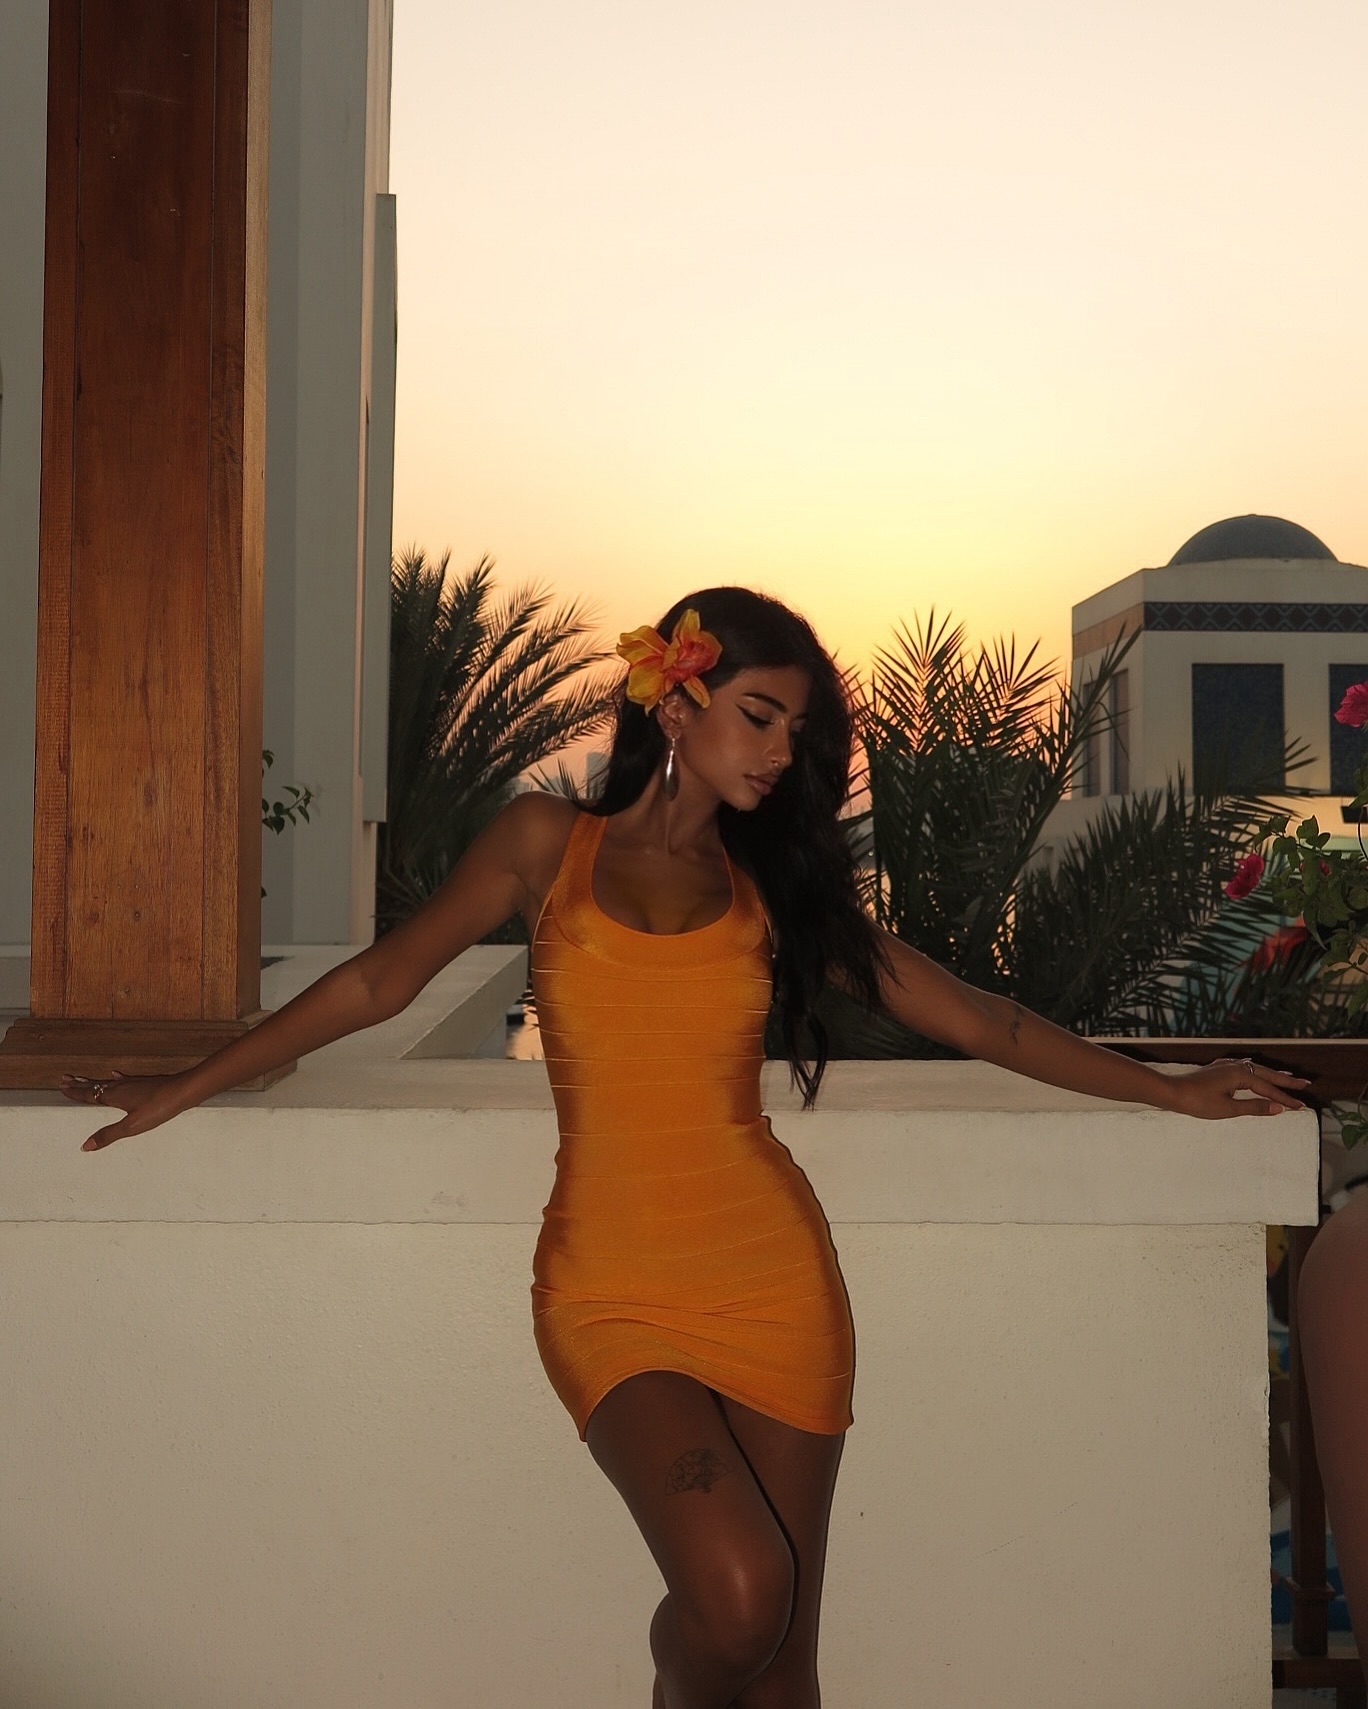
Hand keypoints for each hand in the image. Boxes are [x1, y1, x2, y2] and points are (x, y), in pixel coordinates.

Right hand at [60, 1071, 188, 1150]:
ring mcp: (134, 1083)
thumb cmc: (159, 1108)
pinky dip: (117, 1077)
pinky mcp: (146, 1082)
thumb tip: (85, 1146)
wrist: (184, 1090)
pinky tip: (116, 1074)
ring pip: (109, 1081)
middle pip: (96, 1085)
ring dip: (94, 1081)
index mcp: (115, 1096)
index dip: (76, 1092)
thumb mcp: (132, 1126)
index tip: (62, 1086)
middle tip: (65, 1078)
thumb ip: (108, 1135)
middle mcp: (121, 1086)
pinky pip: (125, 1078)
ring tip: (84, 1078)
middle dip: (80, 1083)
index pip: (90, 1094)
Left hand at [1171, 1057, 1310, 1120]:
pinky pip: (1242, 1067)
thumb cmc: (1197, 1102)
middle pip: (1266, 1074)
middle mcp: (1235, 1066)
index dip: (1285, 1098)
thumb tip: (1277, 1109)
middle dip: (1285, 1081)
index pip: (1269, 1089)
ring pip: (1255, 1069)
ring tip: (1286, 1076)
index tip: (1301, 1105)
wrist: (1171, 1092)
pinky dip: (1254, 1071)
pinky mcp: (1216, 1069)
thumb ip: (1254, 1108)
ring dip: (1271, 1074)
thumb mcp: (1228, 1109)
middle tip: (1305, 1084)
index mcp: (1240, 1075)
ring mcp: (1225, 1066)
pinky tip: (1253, 1070)